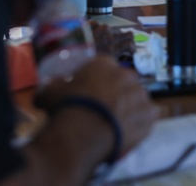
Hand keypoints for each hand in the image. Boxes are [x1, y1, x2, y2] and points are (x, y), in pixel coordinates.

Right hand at [35, 56, 158, 156]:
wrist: (84, 133)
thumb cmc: (66, 108)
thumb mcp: (49, 93)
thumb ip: (52, 87)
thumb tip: (45, 89)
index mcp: (103, 64)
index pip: (103, 67)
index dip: (95, 81)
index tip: (89, 92)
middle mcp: (126, 74)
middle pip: (122, 82)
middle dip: (114, 93)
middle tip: (102, 109)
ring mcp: (140, 94)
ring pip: (136, 98)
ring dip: (129, 107)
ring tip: (115, 123)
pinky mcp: (150, 114)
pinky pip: (150, 115)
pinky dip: (142, 122)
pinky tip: (130, 130)